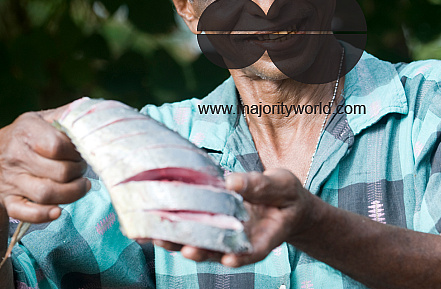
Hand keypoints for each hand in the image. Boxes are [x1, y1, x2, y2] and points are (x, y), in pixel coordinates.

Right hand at [0, 106, 89, 223]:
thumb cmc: (26, 137)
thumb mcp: (41, 119)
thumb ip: (66, 115)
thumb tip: (93, 114)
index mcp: (26, 131)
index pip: (58, 146)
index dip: (75, 151)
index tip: (80, 151)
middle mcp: (16, 156)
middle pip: (59, 172)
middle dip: (78, 172)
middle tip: (82, 169)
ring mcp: (11, 181)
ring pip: (46, 194)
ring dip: (71, 193)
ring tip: (81, 186)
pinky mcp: (9, 202)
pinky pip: (26, 213)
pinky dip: (44, 215)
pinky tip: (58, 211)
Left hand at [158, 169, 316, 266]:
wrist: (283, 202)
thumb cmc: (285, 195)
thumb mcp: (282, 186)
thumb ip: (261, 186)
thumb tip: (232, 181)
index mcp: (266, 236)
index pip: (254, 250)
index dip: (241, 257)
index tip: (229, 259)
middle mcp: (242, 241)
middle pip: (220, 252)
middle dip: (201, 252)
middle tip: (186, 250)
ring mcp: (225, 234)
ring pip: (201, 243)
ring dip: (180, 242)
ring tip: (160, 238)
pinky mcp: (212, 223)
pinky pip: (193, 228)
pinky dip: (174, 227)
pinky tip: (154, 222)